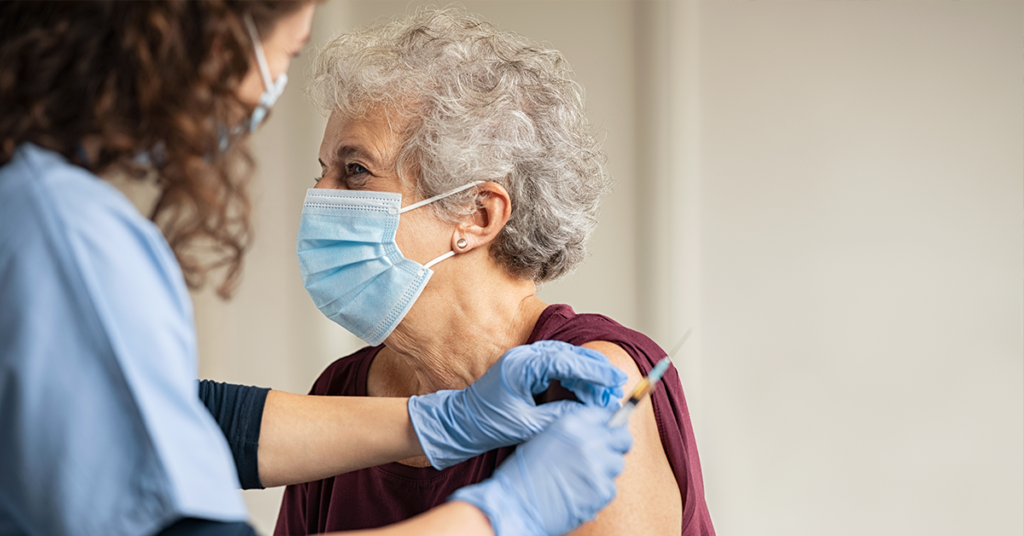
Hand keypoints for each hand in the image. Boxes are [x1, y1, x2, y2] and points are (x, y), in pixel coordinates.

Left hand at [408, 340, 626, 468]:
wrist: (461, 423)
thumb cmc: (487, 424)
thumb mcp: (527, 425)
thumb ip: (559, 416)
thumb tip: (590, 413)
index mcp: (521, 366)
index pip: (566, 361)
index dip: (594, 371)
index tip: (614, 380)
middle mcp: (523, 356)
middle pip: (569, 355)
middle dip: (595, 371)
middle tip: (616, 386)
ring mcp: (523, 359)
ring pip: (564, 358)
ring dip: (585, 373)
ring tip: (605, 390)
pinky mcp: (525, 367)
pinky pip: (555, 365)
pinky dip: (573, 375)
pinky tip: (585, 389)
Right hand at [449, 406, 633, 535]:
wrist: (516, 504)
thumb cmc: (524, 474)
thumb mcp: (546, 438)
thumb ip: (574, 432)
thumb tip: (599, 432)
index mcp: (571, 424)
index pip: (606, 414)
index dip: (609, 424)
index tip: (609, 431)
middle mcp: (588, 441)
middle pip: (623, 437)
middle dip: (617, 445)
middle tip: (605, 455)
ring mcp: (598, 466)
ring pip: (617, 464)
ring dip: (605, 471)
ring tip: (582, 478)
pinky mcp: (602, 490)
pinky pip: (611, 488)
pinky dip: (598, 492)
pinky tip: (579, 492)